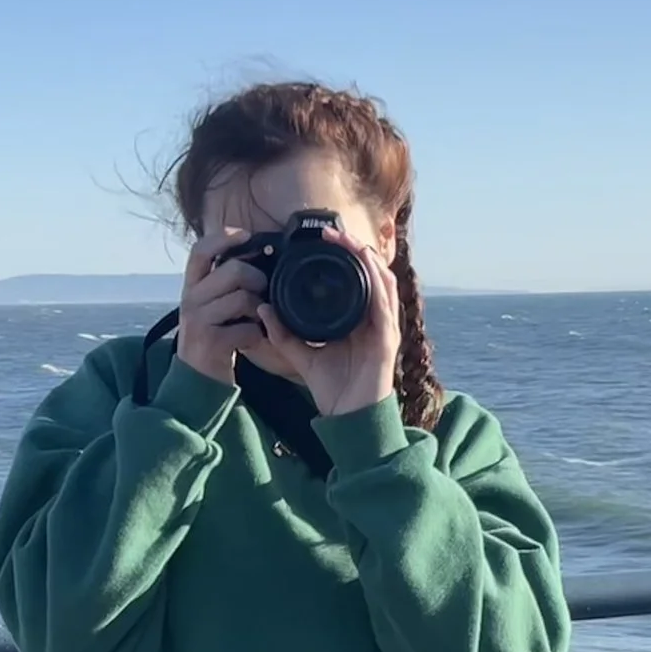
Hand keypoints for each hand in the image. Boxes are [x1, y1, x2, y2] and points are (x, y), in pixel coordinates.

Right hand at [172, 229, 268, 384]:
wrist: (197, 380)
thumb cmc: (211, 337)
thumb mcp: (208, 305)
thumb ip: (221, 282)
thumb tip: (251, 254)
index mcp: (191, 287)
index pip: (201, 250)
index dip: (223, 237)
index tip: (245, 235)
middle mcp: (190, 300)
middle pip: (233, 271)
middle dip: (257, 280)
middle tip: (261, 294)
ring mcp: (198, 322)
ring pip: (244, 299)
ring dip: (259, 311)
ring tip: (256, 321)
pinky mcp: (210, 343)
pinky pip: (247, 329)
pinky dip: (257, 336)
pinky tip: (251, 340)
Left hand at [257, 231, 399, 419]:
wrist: (348, 418)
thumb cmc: (332, 389)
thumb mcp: (302, 356)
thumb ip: (283, 334)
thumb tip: (263, 309)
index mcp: (357, 319)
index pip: (355, 278)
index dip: (344, 256)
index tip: (323, 239)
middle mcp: (374, 318)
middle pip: (371, 273)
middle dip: (355, 249)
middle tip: (333, 233)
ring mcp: (385, 326)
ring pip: (383, 281)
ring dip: (367, 258)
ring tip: (349, 241)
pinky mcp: (388, 338)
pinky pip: (385, 304)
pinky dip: (377, 282)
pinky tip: (366, 266)